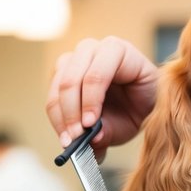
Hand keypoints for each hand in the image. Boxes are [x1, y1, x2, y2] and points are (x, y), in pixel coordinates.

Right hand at [46, 36, 158, 162]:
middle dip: (72, 112)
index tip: (89, 125)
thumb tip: (92, 138)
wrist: (133, 104)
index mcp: (119, 51)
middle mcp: (93, 49)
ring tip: (70, 141)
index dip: (91, 99)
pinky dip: (57, 118)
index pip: (98, 73)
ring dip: (61, 117)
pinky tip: (66, 135)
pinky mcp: (60, 73)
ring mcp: (74, 59)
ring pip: (58, 86)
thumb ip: (112, 129)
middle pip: (72, 78)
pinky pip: (52, 96)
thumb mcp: (133, 120)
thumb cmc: (138, 106)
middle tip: (76, 137)